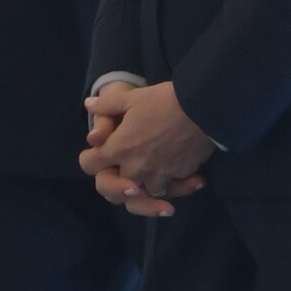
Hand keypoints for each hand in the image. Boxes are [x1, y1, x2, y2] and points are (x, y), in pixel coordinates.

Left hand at [80, 80, 215, 218]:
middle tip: (129, 177)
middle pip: (117, 192)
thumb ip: (108, 104)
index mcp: (119, 149)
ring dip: (151, 188)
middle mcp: (136, 168)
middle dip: (120, 185)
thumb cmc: (163, 101)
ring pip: (148, 194)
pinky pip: (176, 187)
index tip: (97, 154)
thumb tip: (89, 105)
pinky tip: (190, 177)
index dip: (90, 159)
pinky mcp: (181, 175)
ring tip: (160, 179)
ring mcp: (159, 175)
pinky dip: (182, 184)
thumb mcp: (132, 97)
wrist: (202, 107)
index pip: (90, 165)